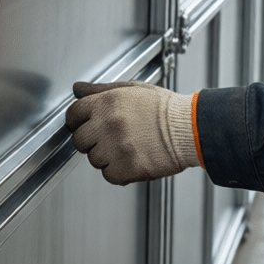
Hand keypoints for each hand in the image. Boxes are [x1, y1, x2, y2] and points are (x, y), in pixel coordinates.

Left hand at [65, 80, 199, 184]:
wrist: (190, 127)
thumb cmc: (163, 109)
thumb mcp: (130, 89)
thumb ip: (100, 90)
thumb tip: (78, 88)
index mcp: (107, 102)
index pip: (73, 114)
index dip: (76, 121)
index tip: (81, 126)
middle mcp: (108, 124)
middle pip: (80, 140)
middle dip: (91, 141)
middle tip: (108, 139)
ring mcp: (116, 147)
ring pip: (94, 159)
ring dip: (106, 157)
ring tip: (126, 148)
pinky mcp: (127, 167)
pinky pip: (109, 175)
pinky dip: (118, 172)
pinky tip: (131, 160)